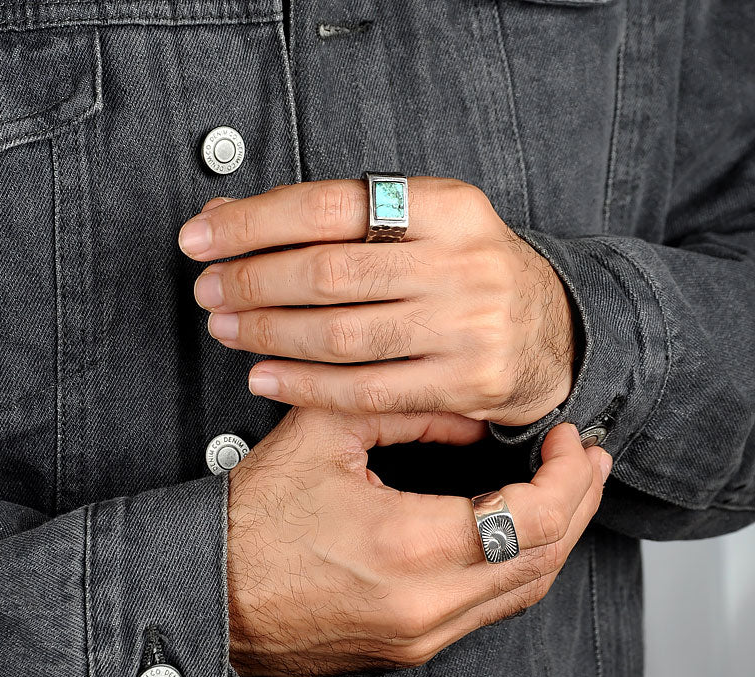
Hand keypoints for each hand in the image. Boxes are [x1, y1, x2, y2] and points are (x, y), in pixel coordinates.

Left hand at [181, 178, 574, 424]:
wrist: (554, 332)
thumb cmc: (469, 274)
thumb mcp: (425, 226)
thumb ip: (341, 220)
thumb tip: (230, 214)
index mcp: (449, 206)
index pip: (332, 206)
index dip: (254, 222)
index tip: (203, 236)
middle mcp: (463, 263)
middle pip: (330, 273)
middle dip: (252, 281)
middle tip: (210, 289)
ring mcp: (469, 327)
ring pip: (342, 336)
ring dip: (269, 333)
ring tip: (228, 328)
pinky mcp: (467, 383)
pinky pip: (365, 390)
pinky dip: (304, 386)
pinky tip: (265, 376)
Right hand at [226, 408, 610, 676]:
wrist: (208, 595)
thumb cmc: (254, 516)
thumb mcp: (324, 434)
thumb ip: (408, 414)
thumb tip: (472, 417)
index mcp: (406, 547)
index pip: (530, 519)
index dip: (566, 475)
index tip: (567, 437)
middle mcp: (425, 607)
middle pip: (543, 559)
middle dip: (578, 503)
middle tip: (585, 458)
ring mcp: (420, 637)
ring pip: (524, 590)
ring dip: (555, 536)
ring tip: (566, 488)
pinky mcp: (410, 649)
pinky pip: (490, 608)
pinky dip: (519, 565)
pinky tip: (519, 529)